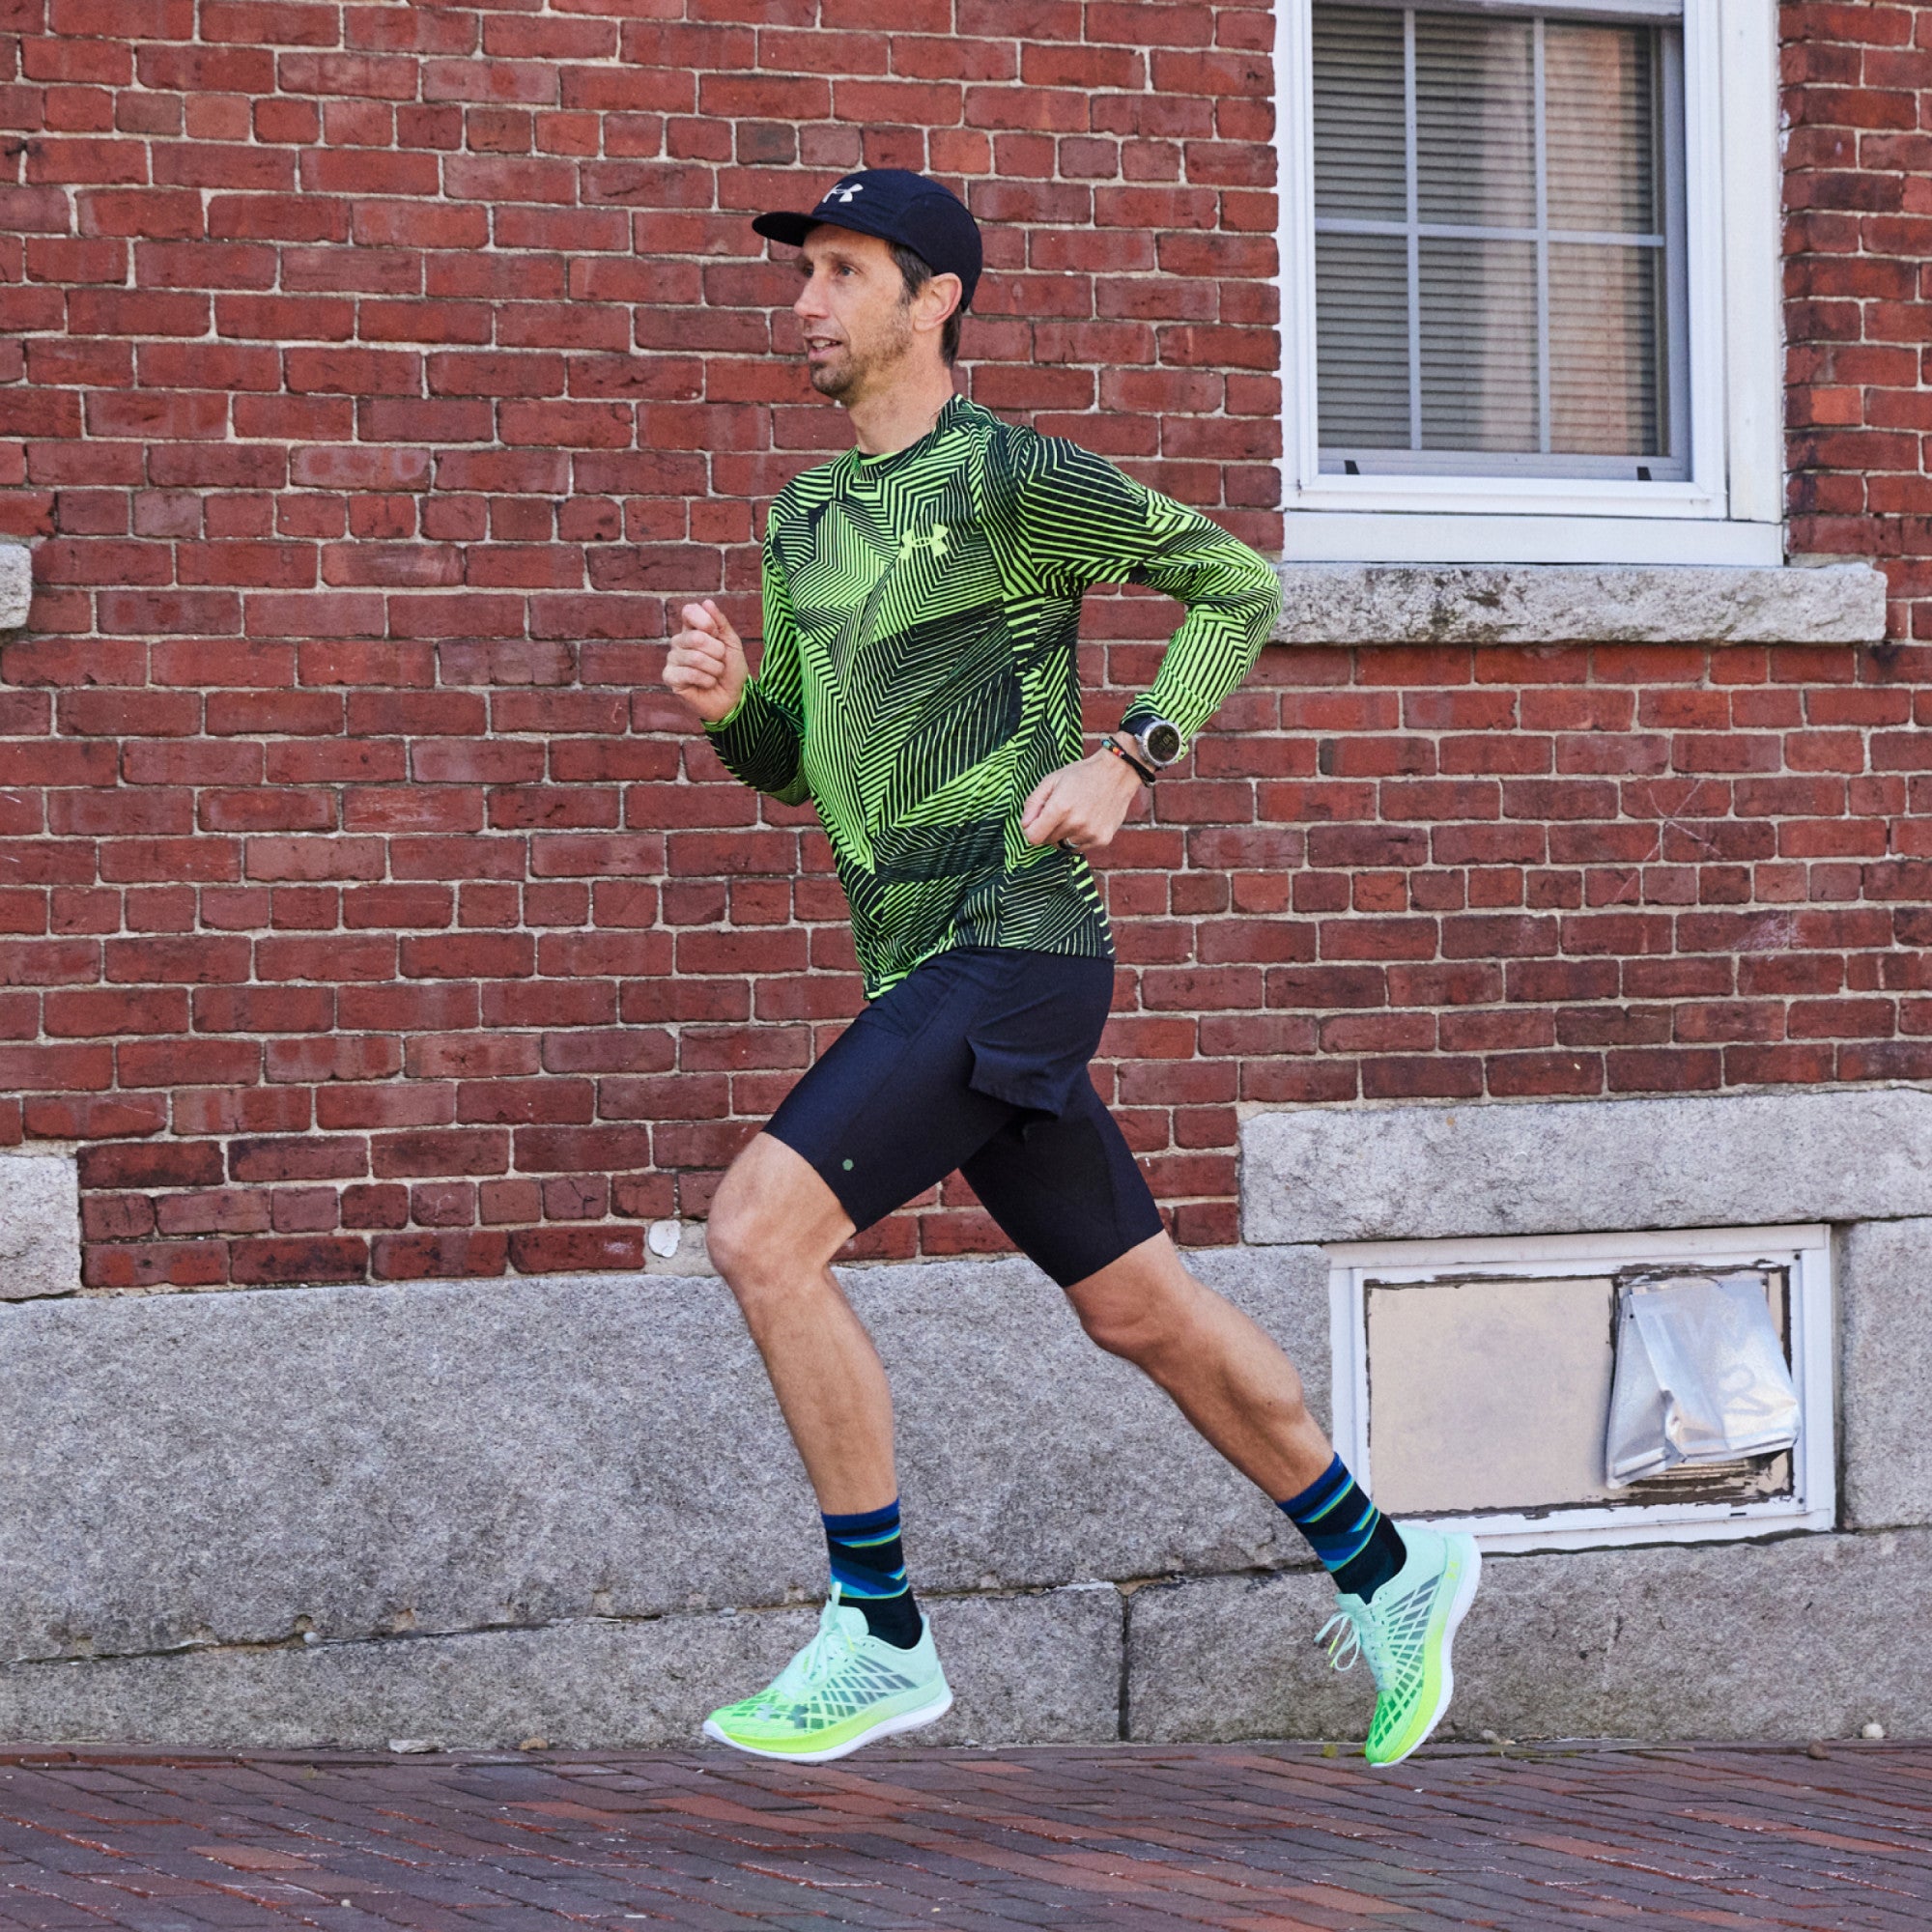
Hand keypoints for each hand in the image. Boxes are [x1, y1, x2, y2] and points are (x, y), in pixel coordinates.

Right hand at [664, 598, 748, 723]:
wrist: (733, 698)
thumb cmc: (731, 671)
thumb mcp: (732, 643)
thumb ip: (720, 623)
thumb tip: (707, 602)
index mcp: (692, 629)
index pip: (689, 611)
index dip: (707, 622)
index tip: (717, 635)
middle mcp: (679, 641)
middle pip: (696, 637)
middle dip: (717, 652)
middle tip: (720, 661)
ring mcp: (673, 659)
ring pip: (695, 657)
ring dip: (715, 668)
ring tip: (715, 675)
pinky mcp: (670, 677)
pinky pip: (689, 673)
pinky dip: (706, 680)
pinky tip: (707, 684)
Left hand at [1020, 748, 1143, 851]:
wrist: (1117, 773)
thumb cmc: (1081, 775)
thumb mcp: (1052, 780)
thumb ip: (1033, 802)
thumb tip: (1024, 826)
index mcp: (1060, 808)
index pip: (1033, 837)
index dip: (1031, 830)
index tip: (1036, 821)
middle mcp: (1075, 823)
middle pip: (1047, 841)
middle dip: (1048, 829)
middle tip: (1060, 812)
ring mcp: (1090, 833)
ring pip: (1063, 846)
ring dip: (1063, 834)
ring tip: (1074, 815)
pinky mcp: (1102, 839)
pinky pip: (1079, 848)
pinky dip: (1078, 838)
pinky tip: (1086, 821)